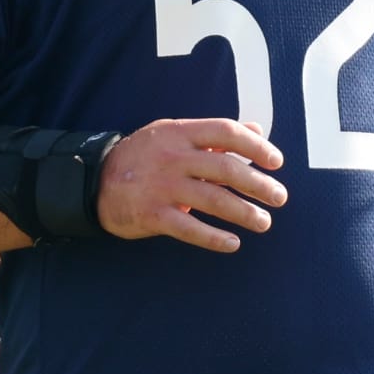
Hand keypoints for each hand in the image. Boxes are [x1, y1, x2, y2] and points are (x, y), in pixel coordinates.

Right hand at [95, 118, 285, 252]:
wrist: (94, 180)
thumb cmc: (143, 156)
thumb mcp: (174, 135)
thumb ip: (215, 135)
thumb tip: (257, 129)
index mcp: (180, 133)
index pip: (225, 132)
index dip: (255, 145)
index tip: (276, 161)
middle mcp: (173, 157)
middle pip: (225, 168)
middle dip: (258, 184)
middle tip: (279, 197)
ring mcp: (162, 186)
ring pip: (212, 200)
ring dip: (243, 212)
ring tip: (263, 222)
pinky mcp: (152, 215)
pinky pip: (189, 229)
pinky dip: (214, 238)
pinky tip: (233, 243)